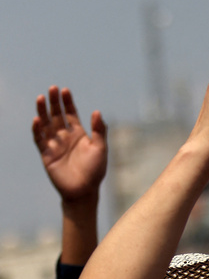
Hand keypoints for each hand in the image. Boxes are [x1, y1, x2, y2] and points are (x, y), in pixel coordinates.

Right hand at [32, 86, 106, 203]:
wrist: (84, 190)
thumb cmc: (95, 170)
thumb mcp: (100, 148)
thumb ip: (99, 131)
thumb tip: (97, 112)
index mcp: (78, 134)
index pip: (71, 114)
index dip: (67, 102)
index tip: (65, 90)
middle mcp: (65, 137)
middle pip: (57, 116)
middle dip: (54, 102)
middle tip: (52, 88)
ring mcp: (54, 145)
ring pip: (46, 124)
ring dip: (43, 112)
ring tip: (41, 98)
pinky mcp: (46, 154)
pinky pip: (39, 140)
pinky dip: (37, 130)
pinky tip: (37, 120)